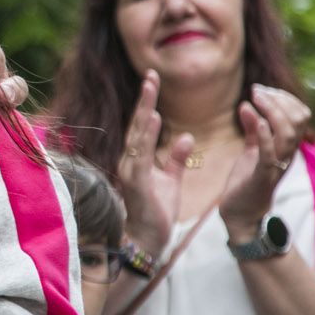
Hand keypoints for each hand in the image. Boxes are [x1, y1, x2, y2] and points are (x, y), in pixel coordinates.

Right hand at [116, 70, 189, 254]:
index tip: (154, 81)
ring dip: (144, 110)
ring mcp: (130, 170)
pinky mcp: (136, 181)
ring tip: (151, 88)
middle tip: (152, 75)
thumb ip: (176, 158)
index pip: (142, 126)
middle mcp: (129, 160)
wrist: (147, 239)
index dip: (148, 104)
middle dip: (145, 99)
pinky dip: (147, 135)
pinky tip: (153, 119)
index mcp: (137, 159)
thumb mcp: (171, 180)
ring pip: (137, 134)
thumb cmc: (157, 211)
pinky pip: (142, 153)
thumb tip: (184, 136)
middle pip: (137, 124)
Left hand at [219, 86, 309, 240]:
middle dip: (280, 100)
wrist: (240, 214)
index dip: (285, 99)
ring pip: (289, 133)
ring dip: (272, 111)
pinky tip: (256, 117)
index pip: (300, 116)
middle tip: (257, 90)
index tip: (262, 90)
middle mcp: (287, 154)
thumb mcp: (250, 150)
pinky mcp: (262, 176)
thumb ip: (252, 129)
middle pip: (299, 121)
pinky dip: (264, 134)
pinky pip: (269, 153)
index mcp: (286, 147)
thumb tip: (247, 105)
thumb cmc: (247, 182)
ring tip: (255, 98)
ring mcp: (277, 165)